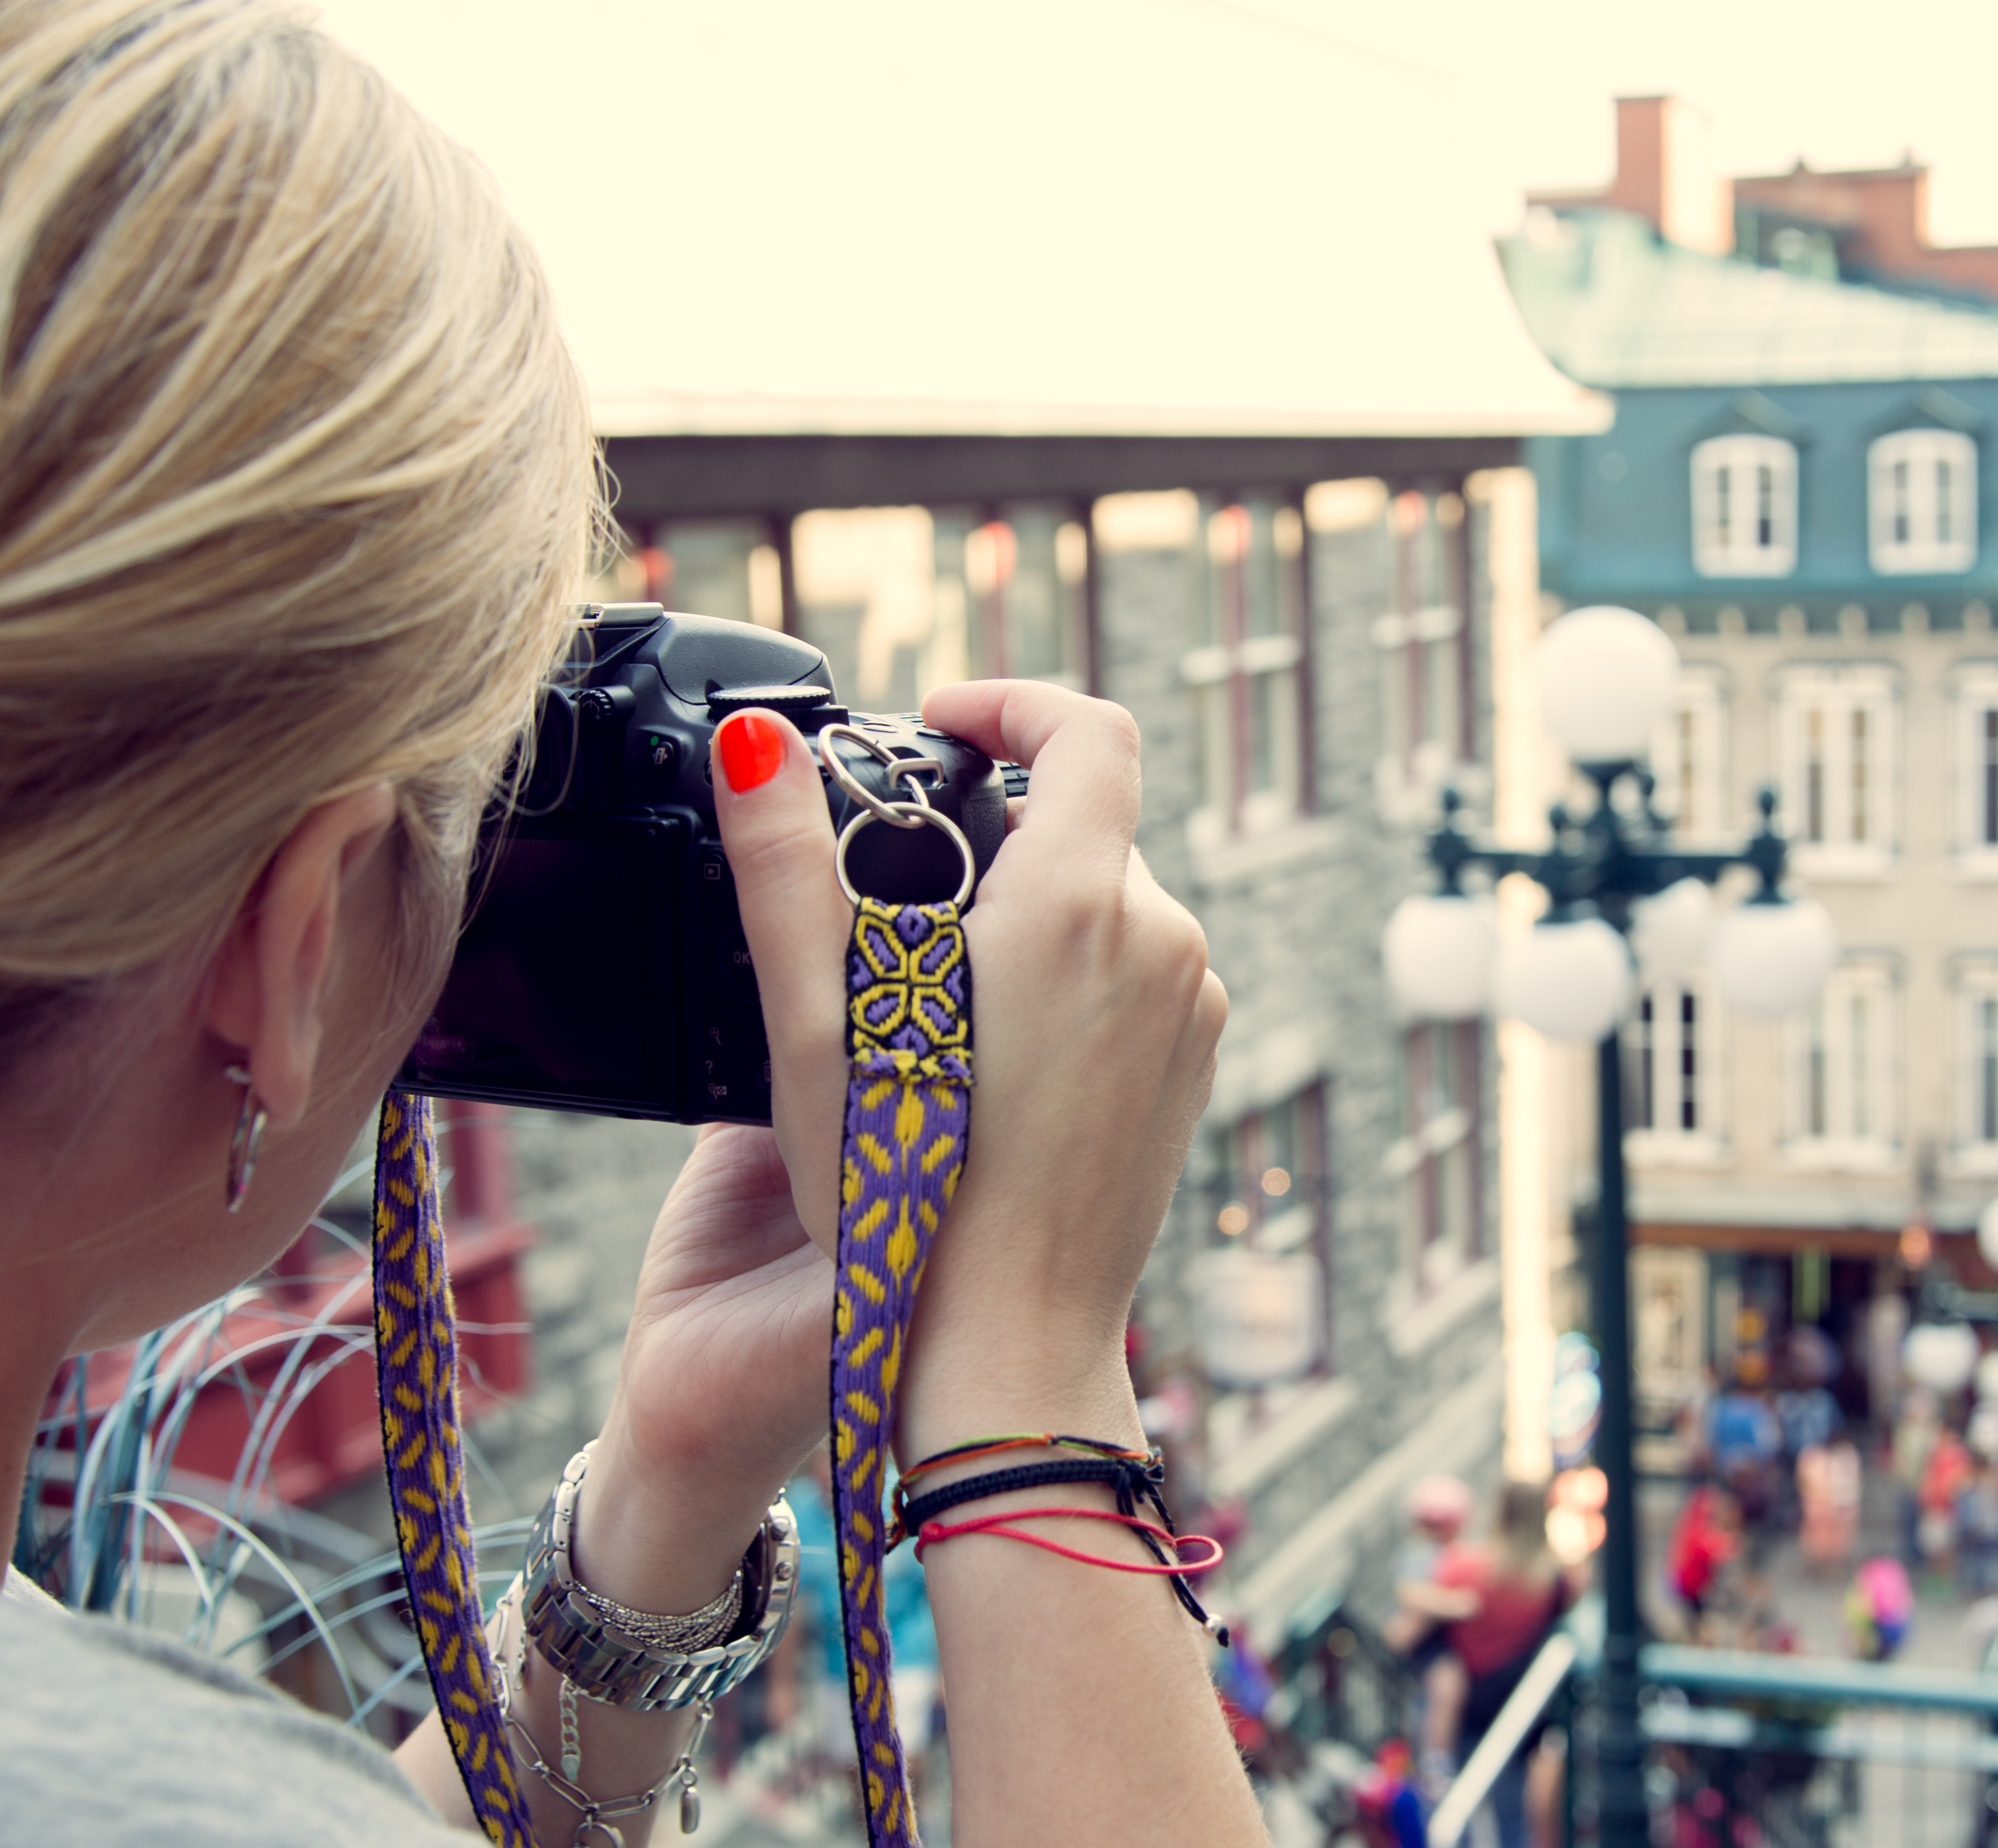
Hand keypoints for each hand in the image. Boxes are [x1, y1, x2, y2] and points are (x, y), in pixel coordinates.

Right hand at [577, 684, 1222, 1607]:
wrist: (1009, 1344)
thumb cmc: (905, 1192)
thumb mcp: (819, 1022)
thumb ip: (784, 866)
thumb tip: (757, 746)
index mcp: (1080, 905)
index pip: (1088, 727)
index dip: (1012, 700)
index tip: (943, 720)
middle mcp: (1161, 941)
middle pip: (1089, 821)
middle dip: (996, 825)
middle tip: (896, 882)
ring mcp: (1191, 1006)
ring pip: (1110, 899)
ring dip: (1029, 906)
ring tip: (932, 984)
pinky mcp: (1192, 1063)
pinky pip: (1133, 971)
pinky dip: (1069, 972)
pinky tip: (989, 1048)